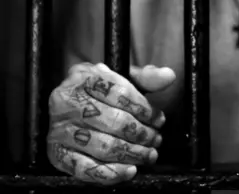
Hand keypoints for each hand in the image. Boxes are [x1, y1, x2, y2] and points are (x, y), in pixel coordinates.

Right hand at [47, 63, 175, 184]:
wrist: (68, 103)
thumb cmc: (100, 91)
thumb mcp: (121, 78)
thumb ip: (146, 77)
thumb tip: (168, 76)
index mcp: (84, 77)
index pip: (120, 94)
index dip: (145, 110)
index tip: (158, 119)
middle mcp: (67, 102)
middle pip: (115, 122)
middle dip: (142, 134)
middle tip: (156, 139)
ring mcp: (60, 130)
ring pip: (104, 147)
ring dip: (133, 154)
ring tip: (149, 154)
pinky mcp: (58, 154)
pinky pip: (85, 169)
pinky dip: (111, 173)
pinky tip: (130, 171)